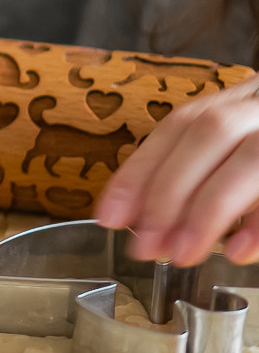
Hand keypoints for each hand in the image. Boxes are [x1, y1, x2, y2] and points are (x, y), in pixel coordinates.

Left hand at [99, 76, 258, 265]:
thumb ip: (206, 173)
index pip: (180, 125)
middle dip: (168, 191)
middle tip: (145, 245)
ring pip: (251, 157)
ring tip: (182, 252)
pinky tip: (241, 249)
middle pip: (209, 132)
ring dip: (209, 209)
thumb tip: (148, 219)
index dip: (140, 168)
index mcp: (246, 100)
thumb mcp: (244, 150)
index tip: (109, 214)